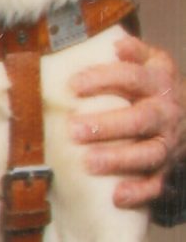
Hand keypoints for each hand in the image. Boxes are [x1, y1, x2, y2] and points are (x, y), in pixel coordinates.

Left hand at [69, 35, 185, 208]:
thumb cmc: (157, 88)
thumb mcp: (154, 63)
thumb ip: (136, 52)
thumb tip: (117, 44)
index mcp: (159, 83)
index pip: (132, 77)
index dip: (103, 79)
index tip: (73, 85)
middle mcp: (166, 114)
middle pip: (140, 119)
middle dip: (107, 125)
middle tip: (73, 129)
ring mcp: (168, 144)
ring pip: (148, 154)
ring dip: (118, 159)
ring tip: (88, 162)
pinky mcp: (168, 170)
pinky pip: (157, 185)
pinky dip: (138, 192)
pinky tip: (117, 196)